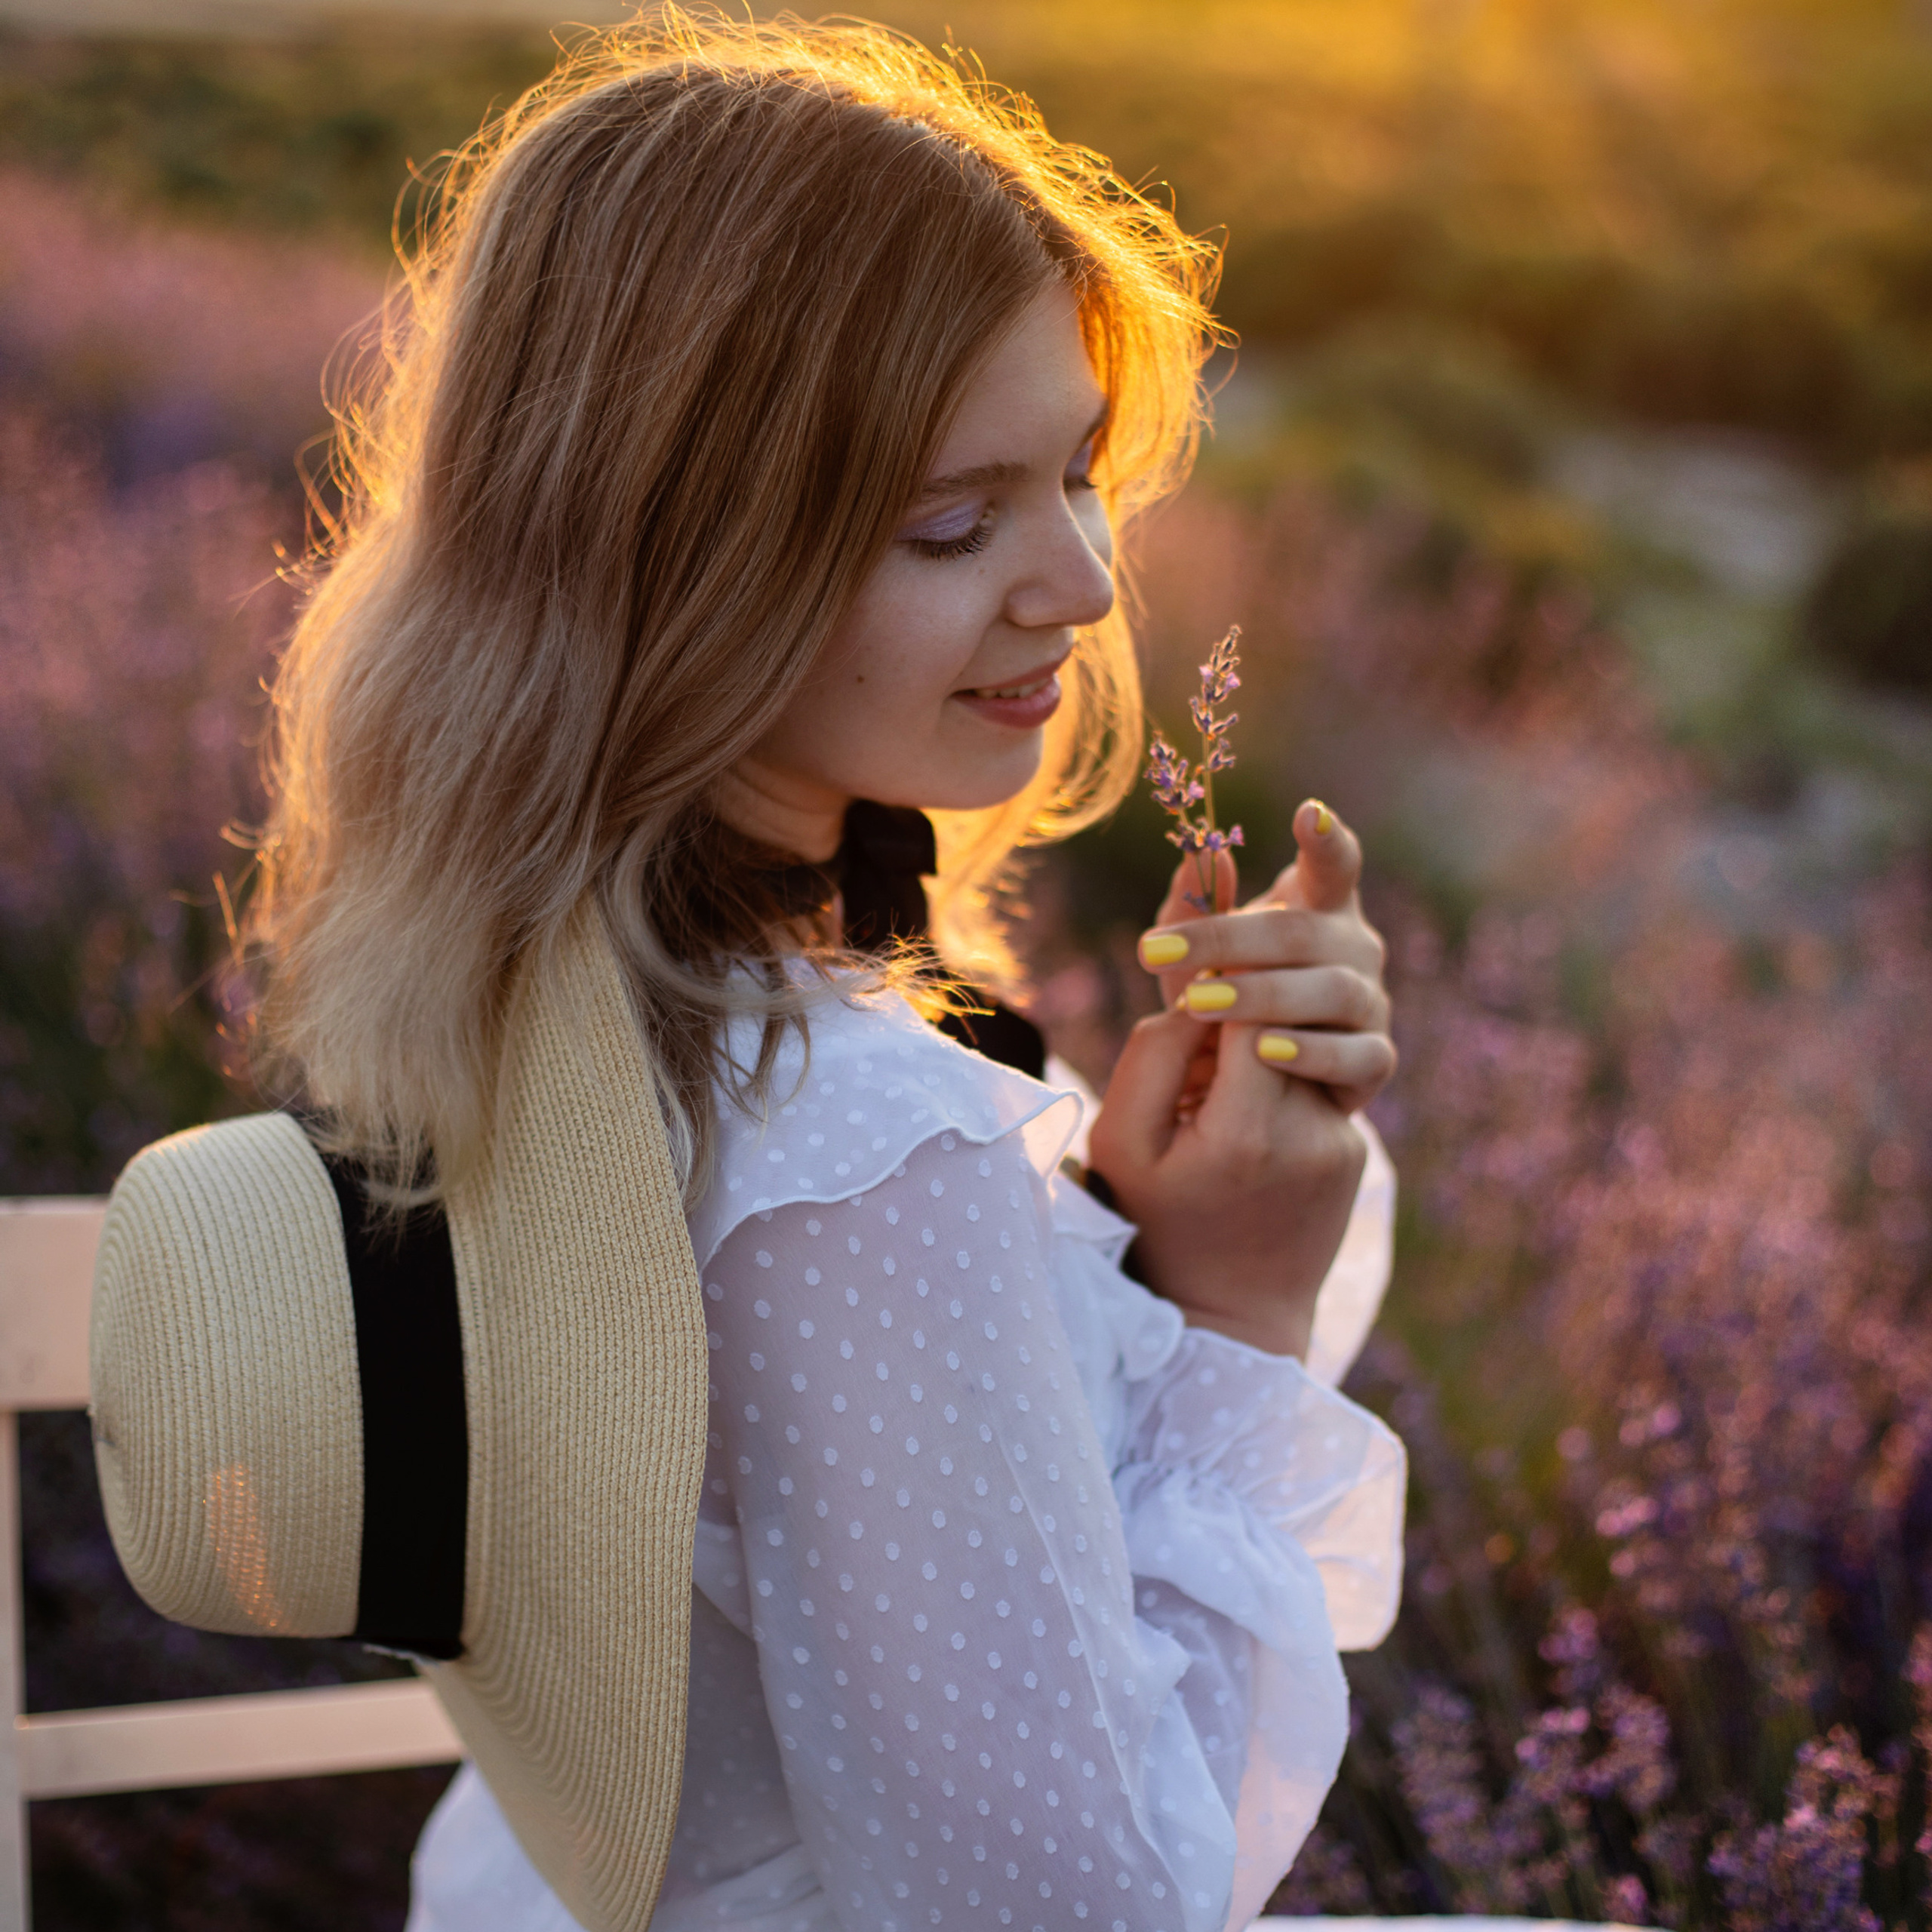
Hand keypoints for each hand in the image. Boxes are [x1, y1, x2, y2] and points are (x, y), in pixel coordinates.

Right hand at [1085, 1006, 1365, 1358]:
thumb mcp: (1121, 1143)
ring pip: (1299, 1050)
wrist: (1229, 1318)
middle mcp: (1311, 1133)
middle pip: (1279, 1022)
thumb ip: (1154, 1053)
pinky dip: (1275, 1090)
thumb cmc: (1158, 1224)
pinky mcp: (1354, 1152)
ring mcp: (1343, 1143)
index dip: (1214, 985)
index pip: (1251, 1006)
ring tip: (1208, 1102)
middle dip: (1232, 1018)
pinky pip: (1313, 1089)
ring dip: (1254, 1054)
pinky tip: (1241, 1134)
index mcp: (1248, 1130)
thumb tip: (1202, 990)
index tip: (1184, 982)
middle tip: (1189, 1049)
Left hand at [1136, 800, 1395, 1115]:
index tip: (1307, 811)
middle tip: (1157, 952)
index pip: (1336, 866)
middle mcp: (1355, 948)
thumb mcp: (1202, 955)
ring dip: (1264, 996)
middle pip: (1304, 933)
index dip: (1327, 840)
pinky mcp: (1375, 1060)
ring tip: (1201, 1006)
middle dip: (1229, 941)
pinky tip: (1264, 1053)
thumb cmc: (1233, 999)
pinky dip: (1312, 1054)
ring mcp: (1371, 1003)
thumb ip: (1197, 905)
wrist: (1263, 1084)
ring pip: (1335, 991)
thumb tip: (1200, 850)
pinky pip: (1357, 1055)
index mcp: (1321, 909)